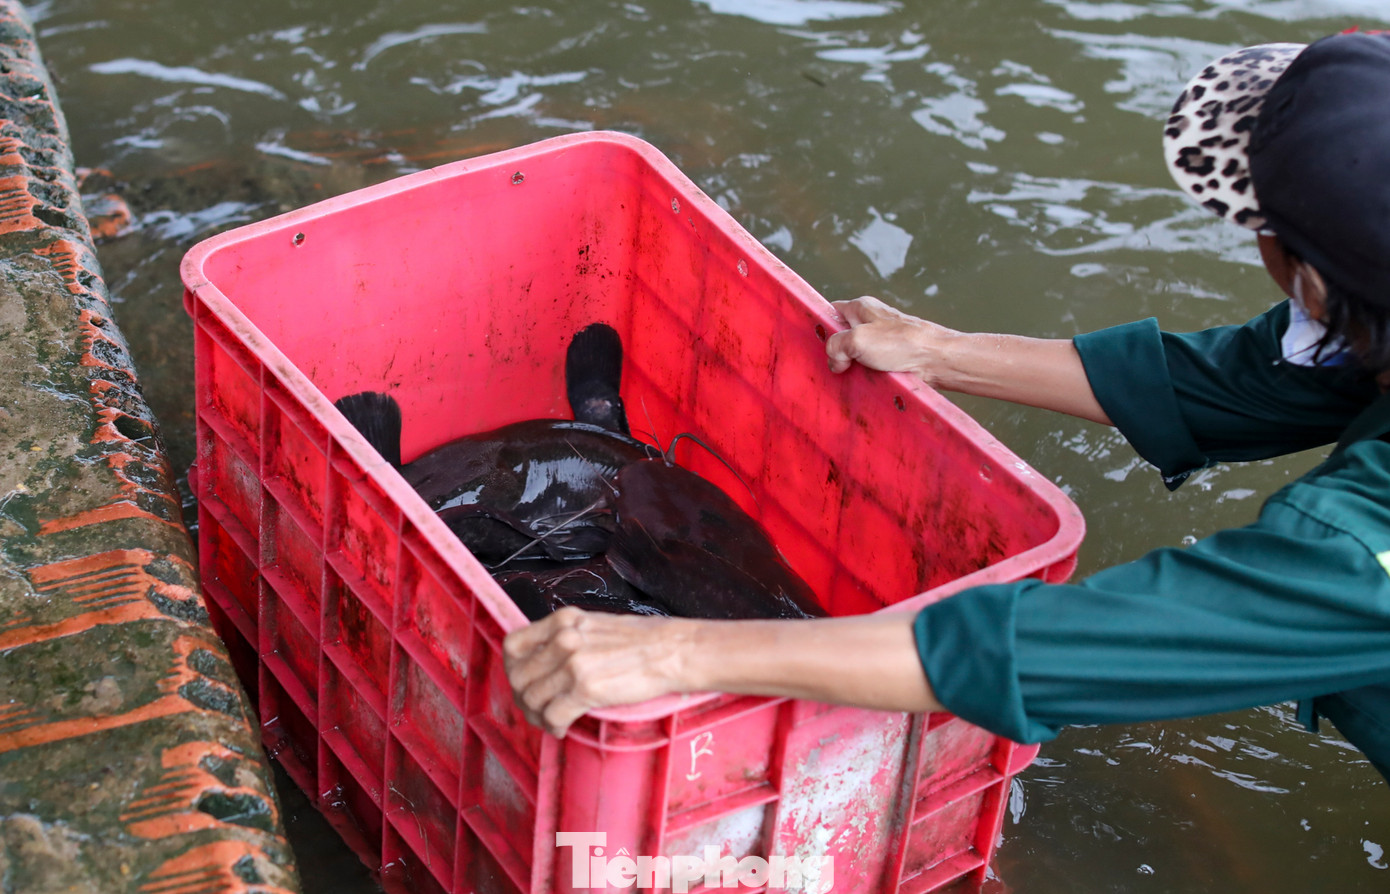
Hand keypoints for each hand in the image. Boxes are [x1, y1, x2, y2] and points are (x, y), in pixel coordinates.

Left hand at [503, 607, 696, 737]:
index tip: (522, 681)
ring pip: (531, 699)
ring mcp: (573, 663)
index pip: (513, 645)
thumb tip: (545, 661)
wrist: (674, 651)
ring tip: (552, 721)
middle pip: (518, 676)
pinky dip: (554, 727)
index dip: (511, 668)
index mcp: (564, 620)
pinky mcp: (586, 689)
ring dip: (537, 716)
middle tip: (537, 710)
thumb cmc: (643, 640)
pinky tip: (564, 728)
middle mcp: (563, 639)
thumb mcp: (596, 625)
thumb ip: (568, 638)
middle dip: (524, 698)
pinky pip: (552, 716)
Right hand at [825, 296, 960, 384]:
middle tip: (836, 366)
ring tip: (851, 377)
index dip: (822, 329)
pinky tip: (865, 383)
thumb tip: (835, 360)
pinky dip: (865, 376)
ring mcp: (880, 341)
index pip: (831, 313)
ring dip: (851, 368)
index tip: (817, 346)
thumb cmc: (903, 343)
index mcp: (860, 307)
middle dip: (835, 353)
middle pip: (841, 338)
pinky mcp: (889, 359)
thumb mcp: (857, 339)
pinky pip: (869, 368)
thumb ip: (835, 346)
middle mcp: (870, 322)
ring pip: (854, 356)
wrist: (936, 360)